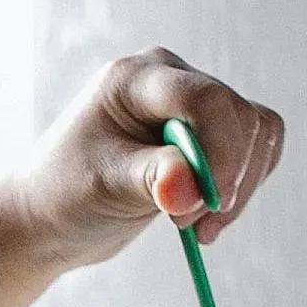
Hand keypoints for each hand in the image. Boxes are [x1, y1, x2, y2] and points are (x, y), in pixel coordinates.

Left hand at [7, 51, 283, 276]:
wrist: (51, 216)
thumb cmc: (64, 195)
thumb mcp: (101, 187)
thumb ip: (149, 180)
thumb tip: (190, 188)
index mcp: (136, 79)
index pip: (203, 98)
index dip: (219, 151)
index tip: (208, 205)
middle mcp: (170, 79)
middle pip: (237, 114)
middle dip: (228, 175)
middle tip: (189, 225)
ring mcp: (191, 105)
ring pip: (255, 131)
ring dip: (240, 186)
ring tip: (197, 227)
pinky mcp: (207, 134)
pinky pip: (254, 148)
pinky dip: (243, 187)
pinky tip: (207, 218)